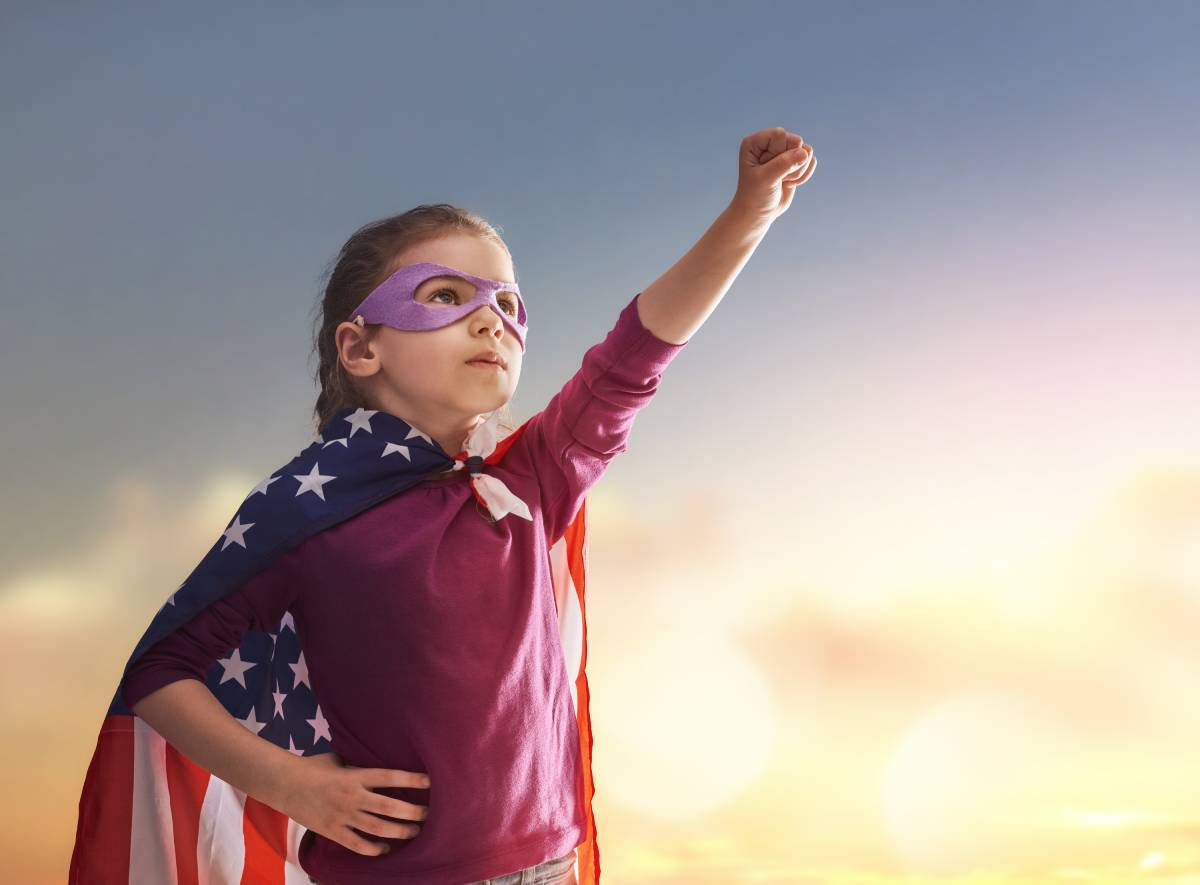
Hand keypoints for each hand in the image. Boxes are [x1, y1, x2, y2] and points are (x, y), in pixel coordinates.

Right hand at [277, 750, 429, 856]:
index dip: (411, 779)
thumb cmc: (313, 767)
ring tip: (414, 832)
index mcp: (355, 776)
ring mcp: (342, 816)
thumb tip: (376, 754)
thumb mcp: (338, 759)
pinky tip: (385, 849)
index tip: (430, 782)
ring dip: (399, 832)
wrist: (284, 784)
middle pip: (389, 807)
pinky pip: (357, 844)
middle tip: (428, 814)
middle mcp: (352, 796)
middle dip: (412, 812)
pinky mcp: (332, 831)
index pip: (390, 777)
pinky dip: (373, 849)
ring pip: (377, 828)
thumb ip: (358, 762)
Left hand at [730, 127, 816, 225]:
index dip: (781, 153)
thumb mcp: (766, 179)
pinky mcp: (795, 161)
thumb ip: (784, 164)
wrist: (758, 213)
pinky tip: (789, 183)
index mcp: (755, 142)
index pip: (780, 134)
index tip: (769, 170)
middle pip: (796, 141)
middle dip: (791, 164)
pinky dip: (804, 175)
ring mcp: (784, 151)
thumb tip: (805, 152)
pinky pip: (811, 160)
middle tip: (777, 178)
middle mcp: (770, 143)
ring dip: (798, 171)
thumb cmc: (755, 195)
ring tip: (782, 180)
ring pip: (806, 150)